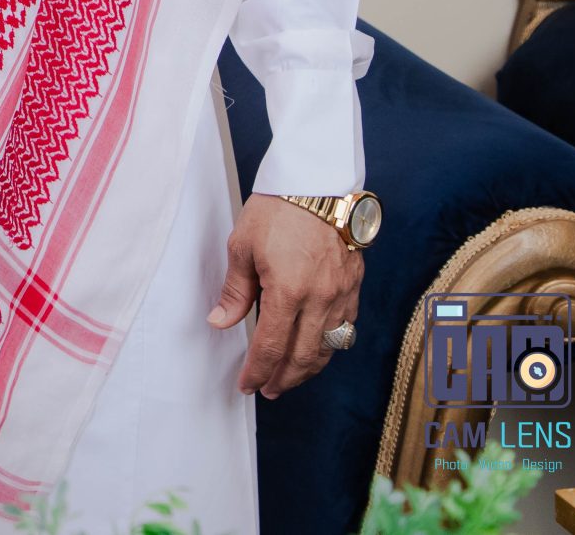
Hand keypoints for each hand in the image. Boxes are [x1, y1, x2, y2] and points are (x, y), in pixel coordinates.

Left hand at [209, 194, 363, 396]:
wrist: (318, 184)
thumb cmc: (278, 210)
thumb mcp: (242, 247)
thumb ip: (235, 291)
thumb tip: (220, 322)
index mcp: (289, 292)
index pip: (272, 346)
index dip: (258, 371)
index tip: (247, 384)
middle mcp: (321, 300)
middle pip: (303, 357)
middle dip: (283, 379)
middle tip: (267, 389)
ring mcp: (342, 295)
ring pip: (328, 348)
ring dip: (307, 369)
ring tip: (288, 377)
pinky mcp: (354, 286)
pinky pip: (345, 328)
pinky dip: (329, 346)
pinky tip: (315, 348)